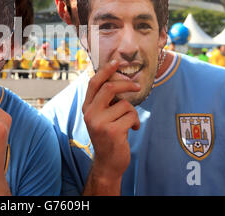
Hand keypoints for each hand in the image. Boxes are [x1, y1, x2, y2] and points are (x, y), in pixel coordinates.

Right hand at [82, 59, 140, 194]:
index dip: (105, 70)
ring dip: (133, 113)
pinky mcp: (111, 131)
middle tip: (137, 86)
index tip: (117, 62)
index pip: (94, 83)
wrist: (108, 163)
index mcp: (87, 107)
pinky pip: (131, 117)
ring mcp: (99, 123)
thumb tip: (119, 80)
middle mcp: (90, 113)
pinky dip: (135, 122)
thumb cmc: (108, 137)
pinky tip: (131, 130)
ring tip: (129, 123)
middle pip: (109, 88)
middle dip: (126, 84)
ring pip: (125, 105)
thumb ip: (105, 101)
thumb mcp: (101, 117)